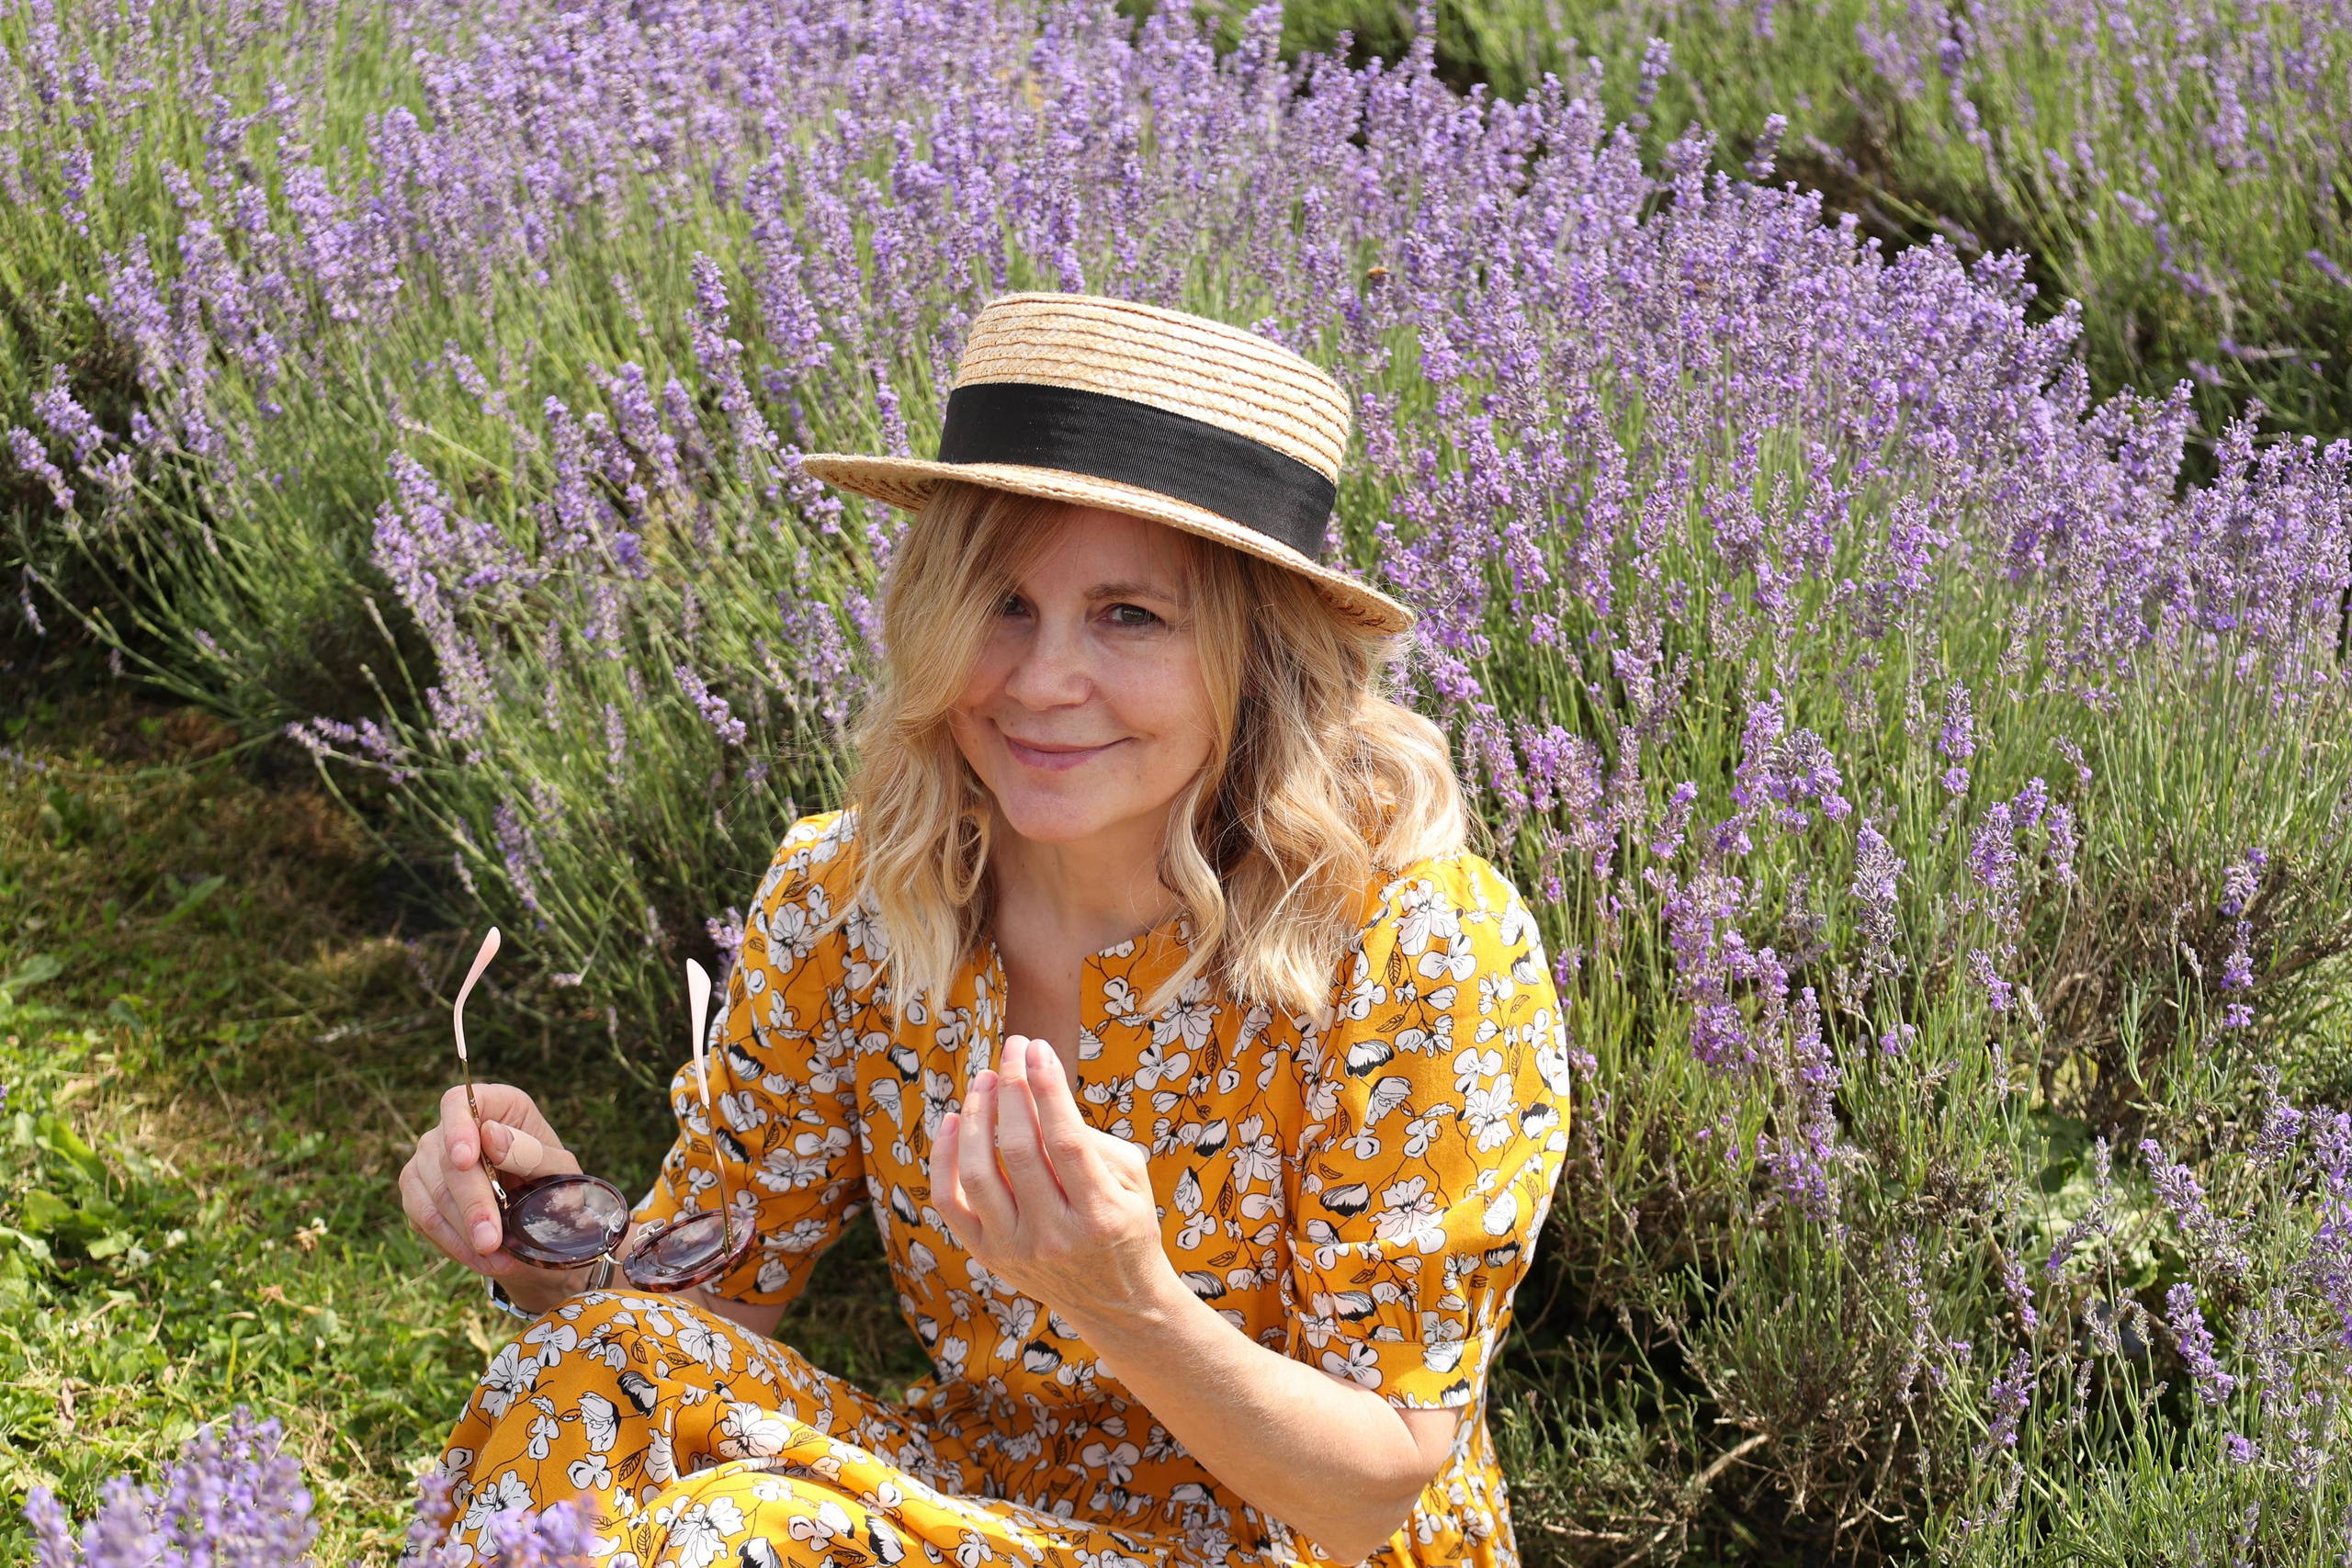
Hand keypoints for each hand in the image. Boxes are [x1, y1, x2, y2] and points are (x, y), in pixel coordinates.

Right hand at [400, 1083, 586, 1304]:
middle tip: (492, 1240)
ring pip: (430, 1194)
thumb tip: (491, 1138)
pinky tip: (483, 1260)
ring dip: (463, 1231)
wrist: (542, 1223)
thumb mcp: (560, 1170)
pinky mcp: (417, 1195)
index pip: (459, 1103)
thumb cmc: (554, 1183)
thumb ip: (532, 1152)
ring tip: (496, 1257)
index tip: (466, 1159)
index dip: (458, 1128)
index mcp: (496, 1106)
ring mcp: (428, 1161)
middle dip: (471, 1203)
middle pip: (445, 1159)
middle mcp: (453, 1128)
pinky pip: (424, 1220)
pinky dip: (454, 1244)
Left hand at [930, 1036, 1173, 1337]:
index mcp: (1099, 1216)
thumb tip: (1038, 1095)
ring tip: (984, 1078)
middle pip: (1019, 1150)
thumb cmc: (1127, 1226)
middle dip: (1012, 1088)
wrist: (1117, 1304)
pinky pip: (950, 1203)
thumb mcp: (1132, 1181)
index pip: (1066, 1140)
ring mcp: (1015, 1250)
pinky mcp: (988, 1256)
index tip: (1037, 1048)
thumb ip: (1091, 1139)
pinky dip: (944, 1159)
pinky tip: (953, 1120)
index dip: (1048, 1088)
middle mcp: (1054, 1237)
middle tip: (1011, 1049)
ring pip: (978, 1174)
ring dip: (977, 1116)